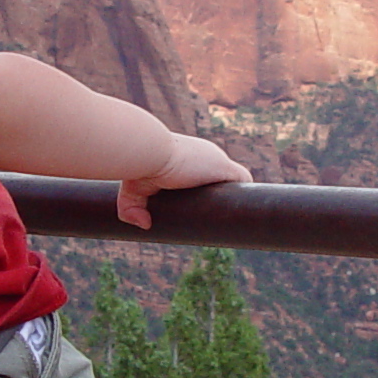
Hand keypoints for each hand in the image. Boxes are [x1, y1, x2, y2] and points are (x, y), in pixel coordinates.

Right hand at [117, 134, 251, 227]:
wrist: (148, 152)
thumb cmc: (139, 165)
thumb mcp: (134, 187)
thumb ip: (131, 207)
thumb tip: (143, 225)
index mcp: (189, 156)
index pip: (205, 171)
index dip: (204, 187)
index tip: (199, 207)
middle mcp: (206, 155)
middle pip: (222, 178)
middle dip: (220, 197)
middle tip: (213, 222)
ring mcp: (217, 161)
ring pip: (235, 181)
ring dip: (233, 198)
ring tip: (229, 223)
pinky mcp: (225, 169)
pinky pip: (243, 181)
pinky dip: (246, 195)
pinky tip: (243, 213)